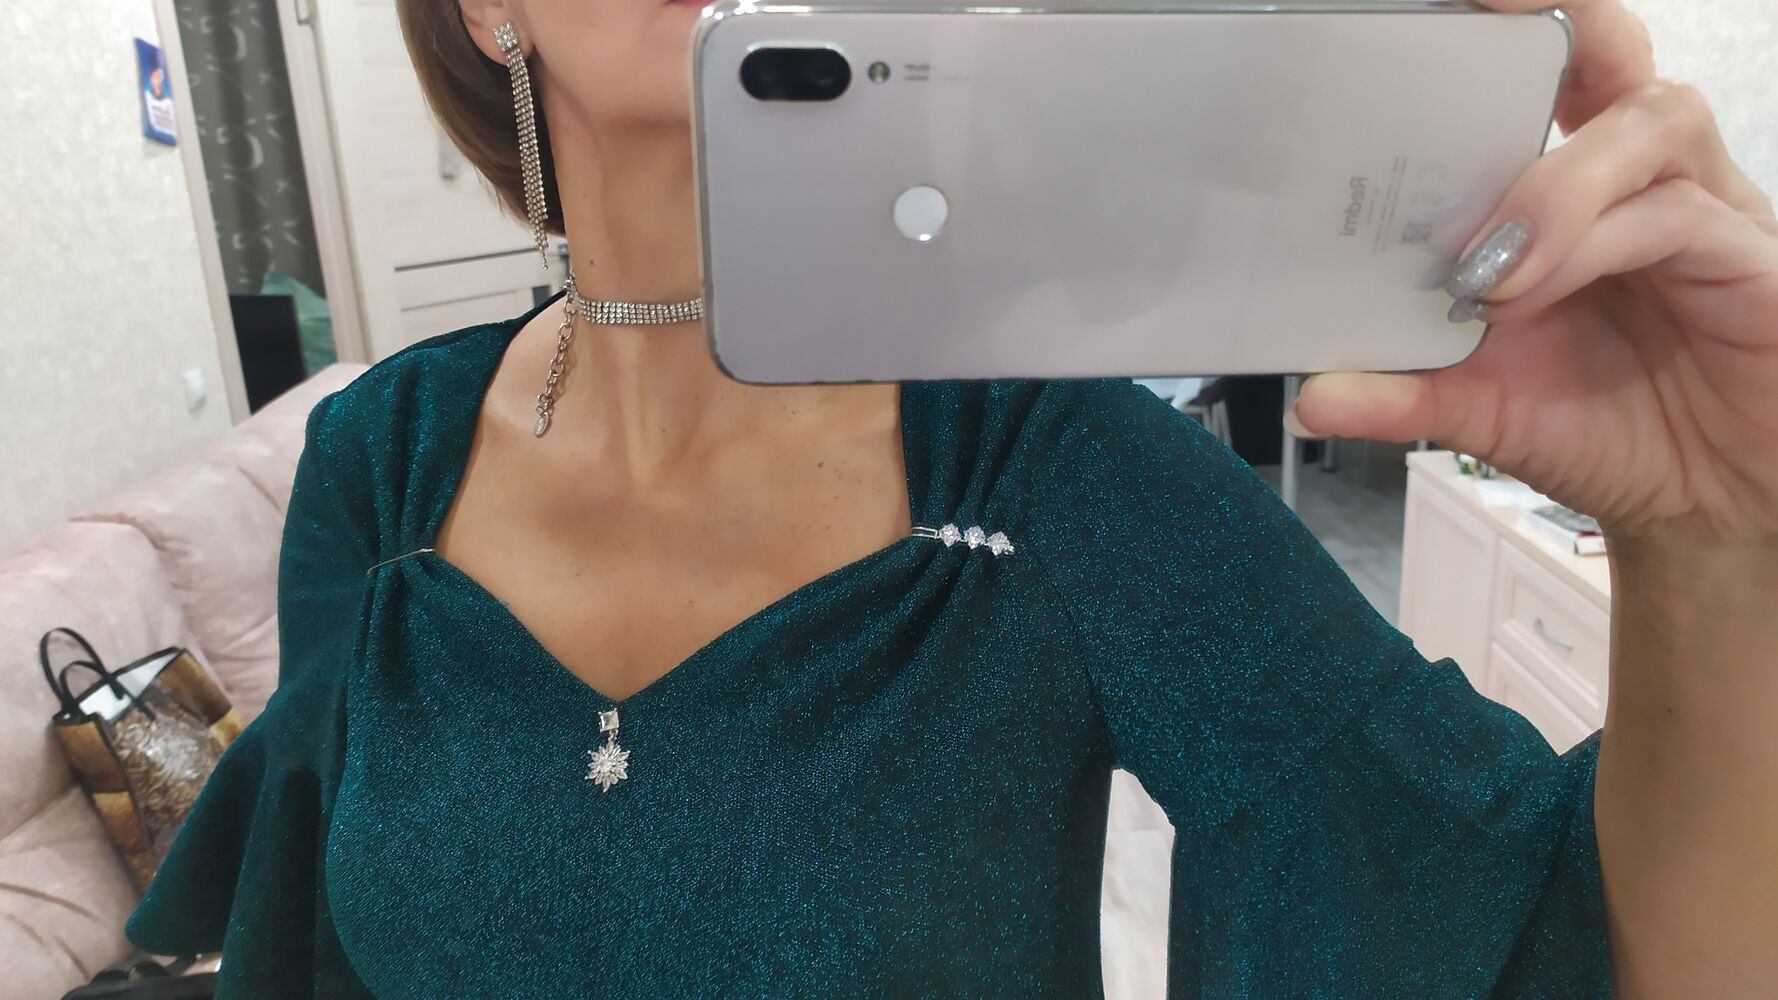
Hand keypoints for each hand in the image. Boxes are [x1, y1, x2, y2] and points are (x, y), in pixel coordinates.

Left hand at [1288, 0, 1777, 545]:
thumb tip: (1308, 395)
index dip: (1490, 31)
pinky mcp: (1747, 254)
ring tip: (1487, 270)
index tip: (1416, 16)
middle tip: (1479, 15)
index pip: (1532, 74)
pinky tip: (1534, 290)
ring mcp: (1698, 205)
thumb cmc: (1599, 427)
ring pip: (1642, 121)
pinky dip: (1592, 244)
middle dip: (1549, 18)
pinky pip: (1676, 214)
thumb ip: (1401, 389)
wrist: (1699, 506)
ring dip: (1553, 186)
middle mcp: (1632, 176)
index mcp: (1564, 189)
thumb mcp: (1477, 409)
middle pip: (1606, 47)